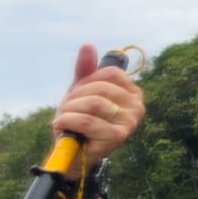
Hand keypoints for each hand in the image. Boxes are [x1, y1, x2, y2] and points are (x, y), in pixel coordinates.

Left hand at [51, 43, 146, 168]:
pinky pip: (87, 121)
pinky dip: (68, 121)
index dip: (87, 81)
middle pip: (100, 88)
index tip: (77, 94)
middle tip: (65, 109)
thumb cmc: (80, 120)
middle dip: (75, 97)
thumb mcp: (81, 91)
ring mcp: (130, 122)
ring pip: (93, 103)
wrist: (73, 153)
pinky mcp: (117, 137)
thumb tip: (87, 45)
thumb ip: (85, 69)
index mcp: (133, 92)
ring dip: (69, 109)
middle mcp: (137, 106)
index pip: (110, 73)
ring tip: (63, 117)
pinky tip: (60, 125)